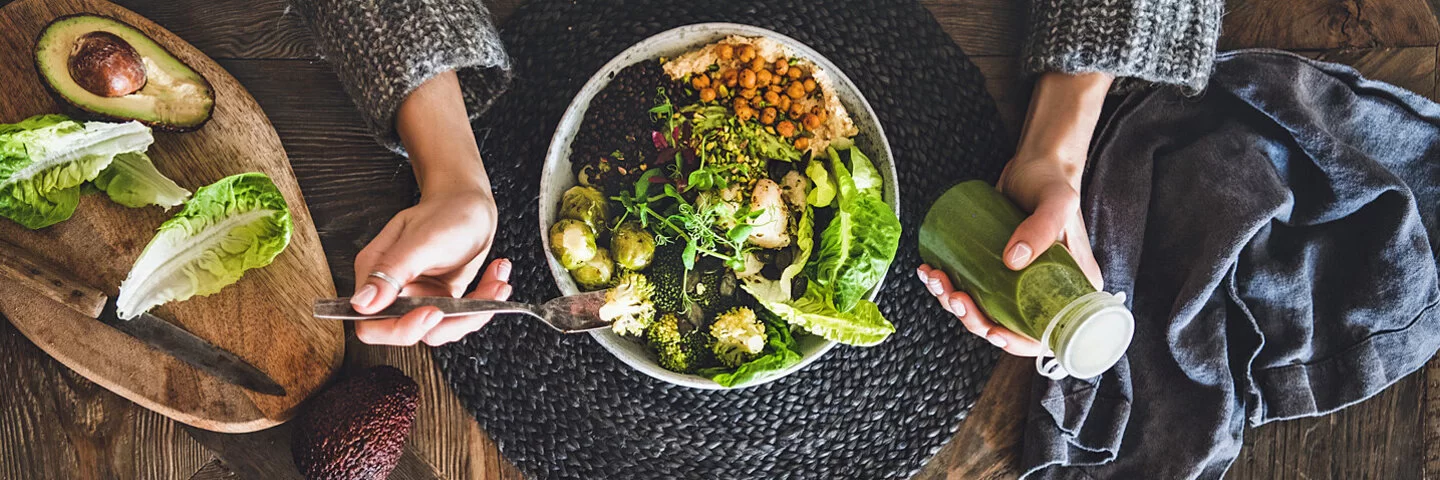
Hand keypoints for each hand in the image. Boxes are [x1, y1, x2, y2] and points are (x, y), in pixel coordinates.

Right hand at [351, 190, 511, 345]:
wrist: (470, 203)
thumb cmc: (446, 211)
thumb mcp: (421, 241)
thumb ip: (392, 272)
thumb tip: (363, 303)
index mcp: (376, 273)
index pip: (371, 323)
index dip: (398, 329)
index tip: (432, 313)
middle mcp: (396, 290)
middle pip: (409, 332)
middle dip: (450, 322)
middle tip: (474, 305)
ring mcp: (420, 296)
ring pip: (441, 330)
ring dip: (475, 314)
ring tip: (497, 284)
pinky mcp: (443, 299)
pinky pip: (460, 318)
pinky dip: (484, 304)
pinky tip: (497, 277)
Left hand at [923, 72, 1111, 355]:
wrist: (1035, 164)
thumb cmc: (1054, 184)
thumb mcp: (1058, 204)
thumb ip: (1042, 227)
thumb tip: (1013, 261)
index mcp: (1070, 292)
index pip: (1043, 334)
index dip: (1015, 343)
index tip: (991, 332)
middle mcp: (1043, 293)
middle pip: (1006, 325)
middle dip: (973, 319)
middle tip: (955, 297)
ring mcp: (1018, 282)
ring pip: (984, 309)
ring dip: (954, 304)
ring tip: (937, 280)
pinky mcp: (996, 268)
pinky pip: (972, 288)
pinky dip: (947, 286)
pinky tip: (931, 272)